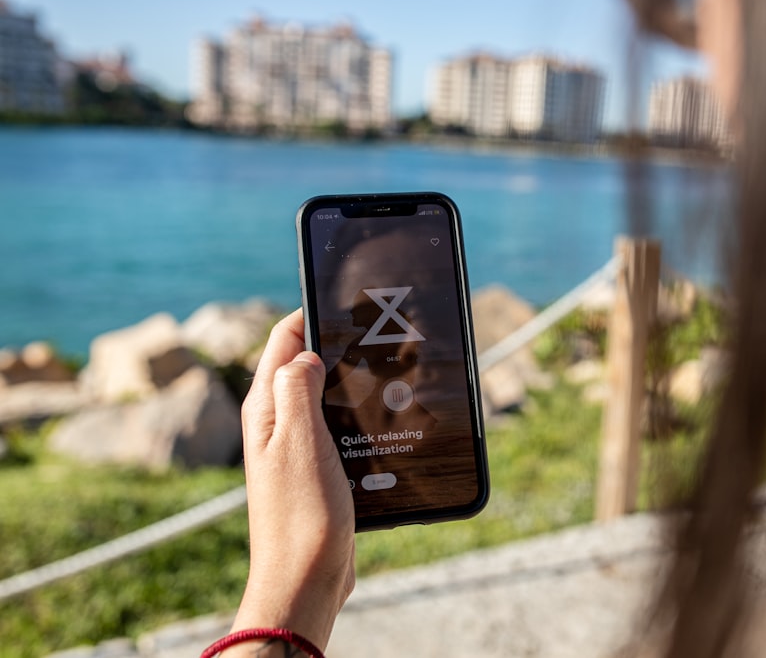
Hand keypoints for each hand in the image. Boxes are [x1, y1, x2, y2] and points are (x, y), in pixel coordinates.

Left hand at [228, 309, 355, 653]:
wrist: (307, 579)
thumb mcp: (299, 442)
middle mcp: (276, 424)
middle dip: (336, 343)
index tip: (346, 301)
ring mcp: (296, 447)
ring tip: (388, 367)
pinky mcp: (318, 469)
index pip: (281, 341)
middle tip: (379, 332)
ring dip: (349, 380)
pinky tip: (384, 415)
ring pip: (324, 395)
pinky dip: (357, 413)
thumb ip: (296, 390)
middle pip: (304, 365)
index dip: (310, 314)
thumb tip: (303, 353)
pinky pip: (337, 426)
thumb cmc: (301, 515)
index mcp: (264, 411)